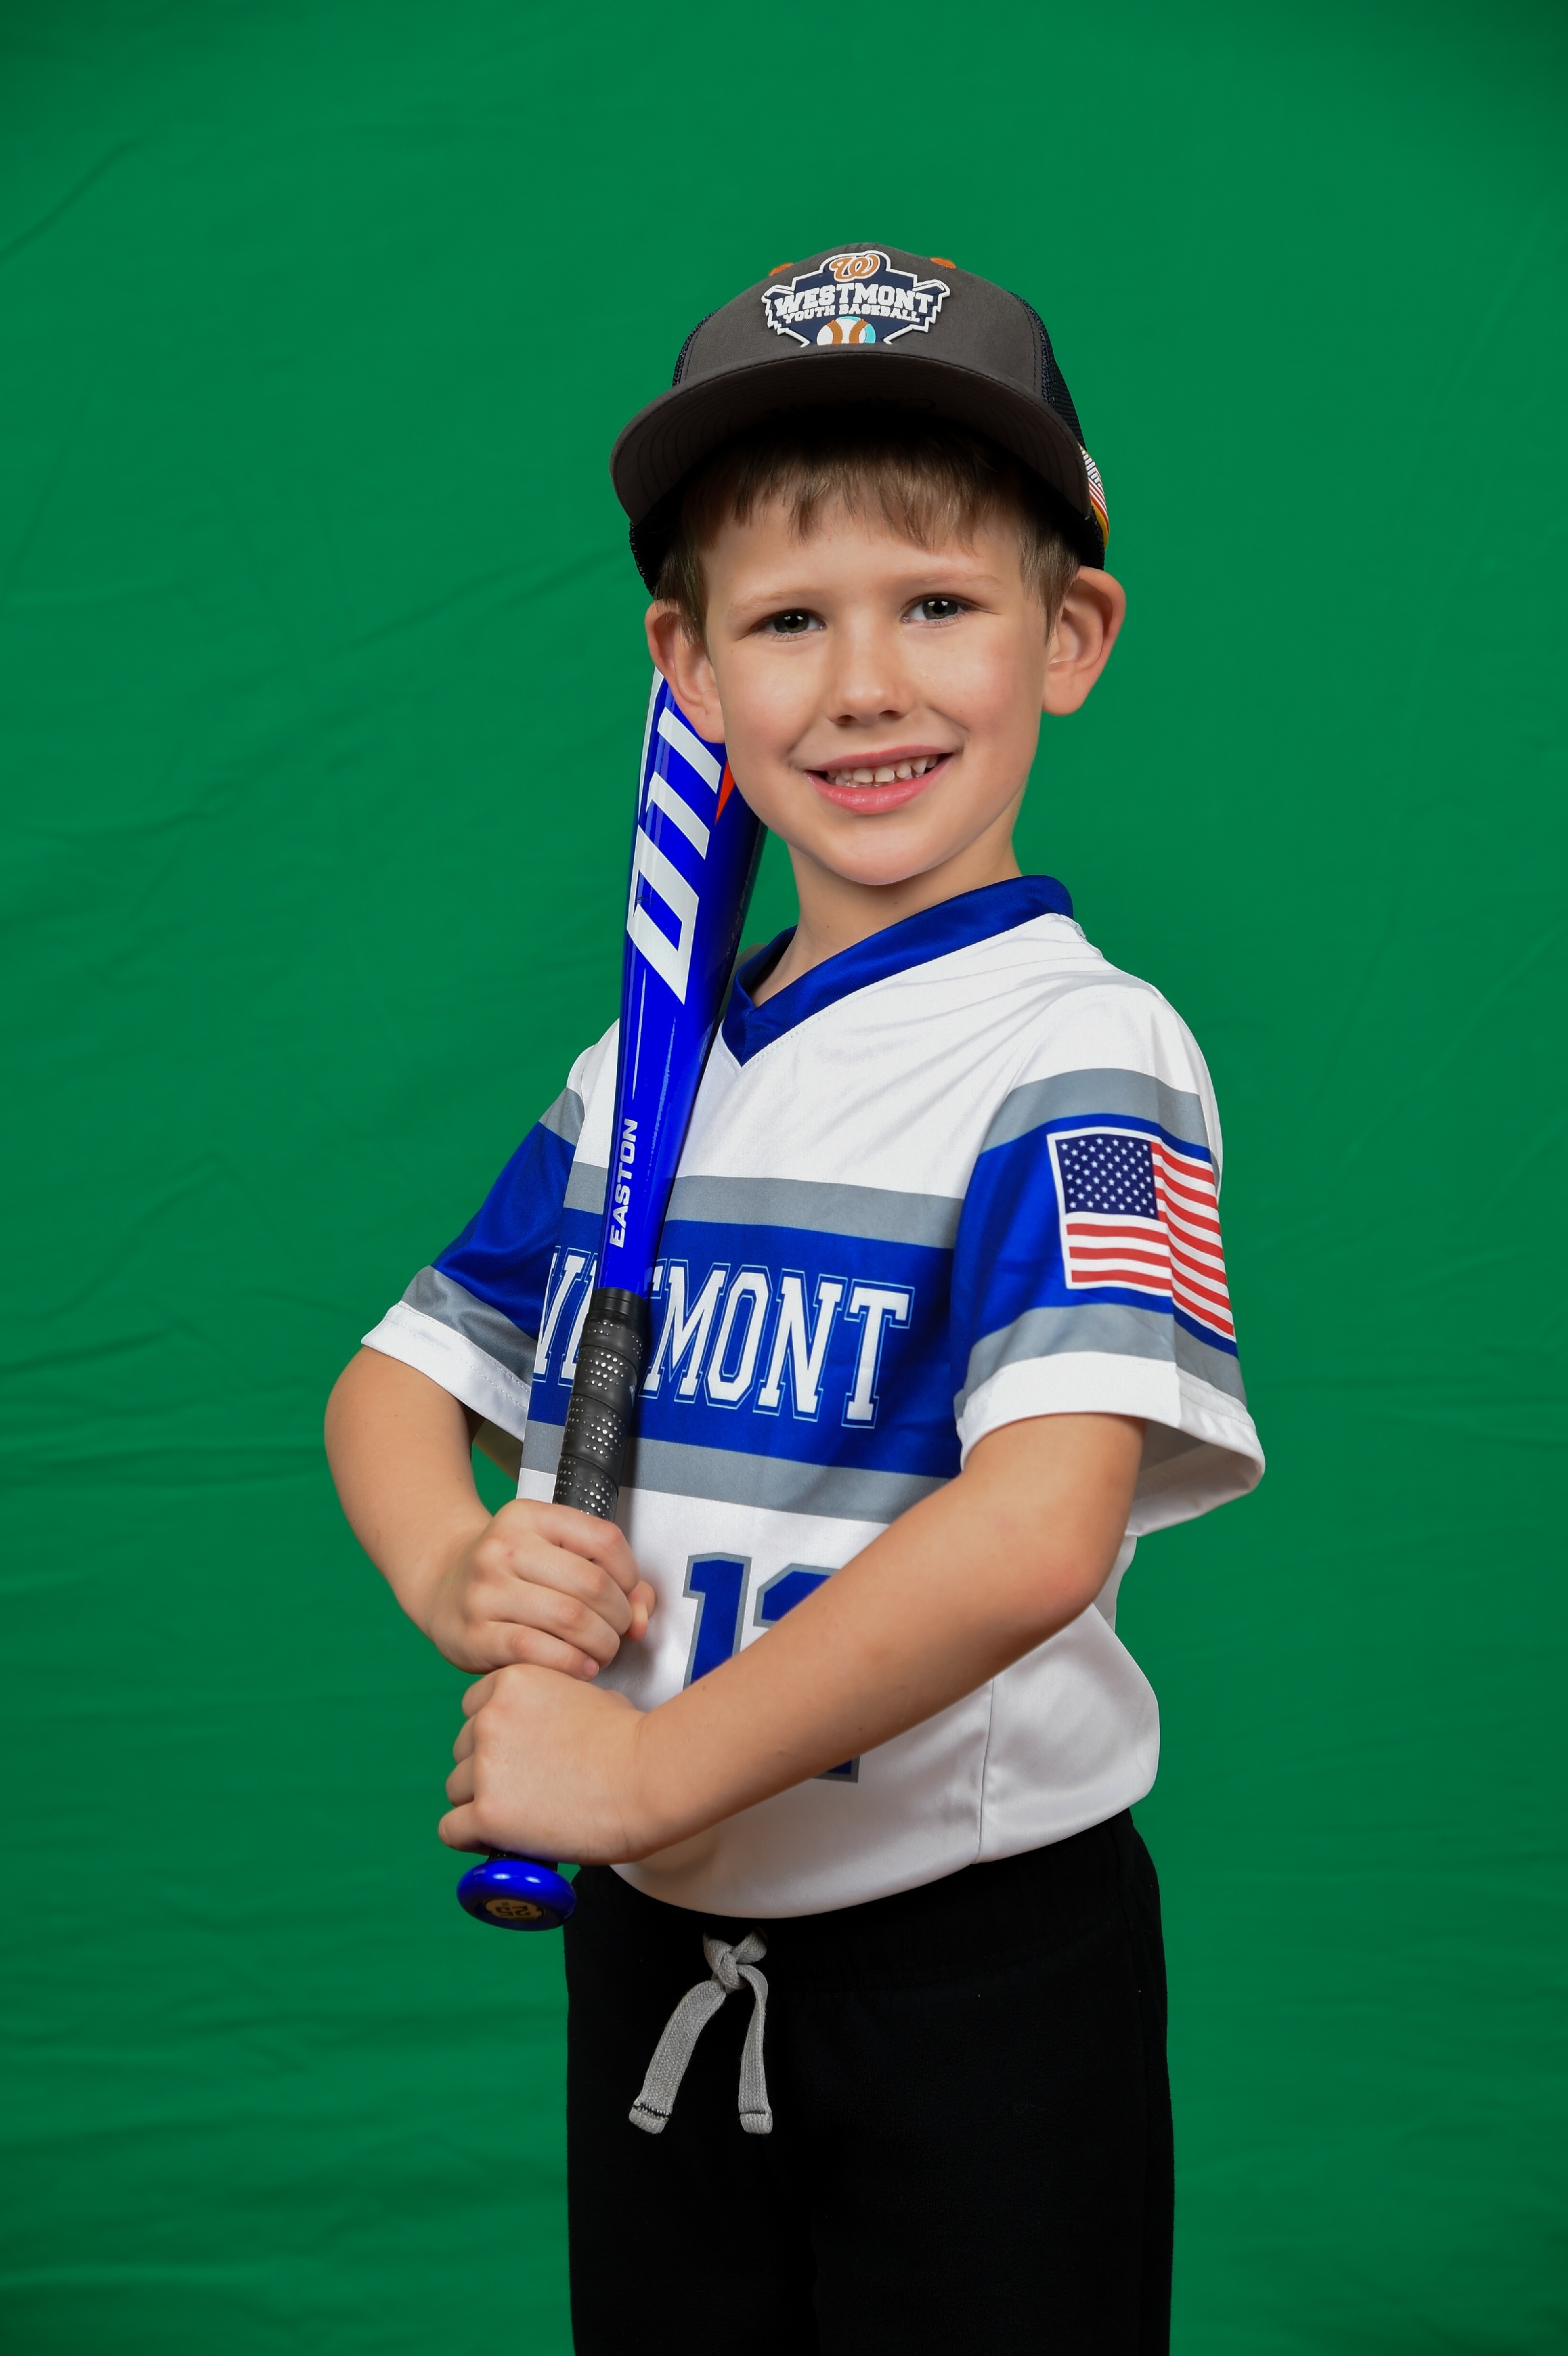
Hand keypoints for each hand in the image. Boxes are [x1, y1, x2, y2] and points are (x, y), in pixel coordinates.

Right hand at [419, 1499, 655, 1677]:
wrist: (442, 1584)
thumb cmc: (511, 1571)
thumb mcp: (553, 1553)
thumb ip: (610, 1577)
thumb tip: (642, 1616)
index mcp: (529, 1517)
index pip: (604, 1539)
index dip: (630, 1574)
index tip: (628, 1593)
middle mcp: (503, 1547)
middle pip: (591, 1584)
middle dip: (619, 1616)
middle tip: (619, 1632)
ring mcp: (485, 1590)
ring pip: (569, 1619)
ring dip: (601, 1644)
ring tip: (603, 1651)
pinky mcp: (474, 1633)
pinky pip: (536, 1650)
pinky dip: (571, 1664)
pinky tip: (582, 1667)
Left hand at [440, 1664, 649, 1863]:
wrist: (650, 1776)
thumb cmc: (633, 1740)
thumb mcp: (589, 1694)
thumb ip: (557, 1702)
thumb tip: (554, 1723)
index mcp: (511, 1683)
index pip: (474, 1709)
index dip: (495, 1735)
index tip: (517, 1755)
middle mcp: (489, 1718)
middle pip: (463, 1750)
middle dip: (488, 1769)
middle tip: (524, 1789)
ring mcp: (486, 1766)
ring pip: (457, 1789)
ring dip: (481, 1802)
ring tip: (518, 1817)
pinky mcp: (488, 1813)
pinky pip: (452, 1830)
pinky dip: (471, 1838)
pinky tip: (496, 1840)